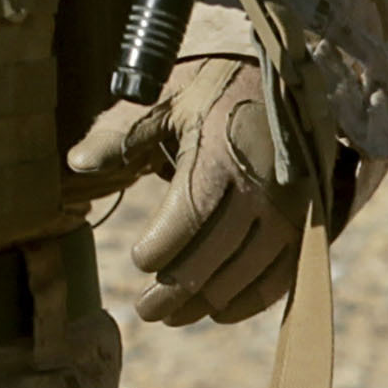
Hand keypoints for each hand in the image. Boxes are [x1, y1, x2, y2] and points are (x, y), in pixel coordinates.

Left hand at [65, 55, 305, 325]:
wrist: (284, 71)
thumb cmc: (210, 84)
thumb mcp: (161, 97)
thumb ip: (119, 134)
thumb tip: (76, 163)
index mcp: (221, 158)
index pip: (188, 219)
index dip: (161, 250)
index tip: (137, 261)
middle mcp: (263, 189)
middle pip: (217, 256)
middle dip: (177, 289)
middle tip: (146, 310)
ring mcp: (293, 208)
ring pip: (250, 272)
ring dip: (211, 301)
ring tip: (174, 315)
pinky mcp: (311, 219)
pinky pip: (285, 271)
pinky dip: (254, 298)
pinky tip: (221, 311)